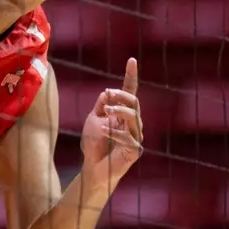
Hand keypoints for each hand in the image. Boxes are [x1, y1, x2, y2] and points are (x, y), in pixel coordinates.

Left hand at [80, 58, 142, 183]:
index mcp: (123, 113)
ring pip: (134, 117)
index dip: (131, 76)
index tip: (131, 60)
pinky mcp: (135, 150)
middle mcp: (133, 123)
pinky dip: (114, 132)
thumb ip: (101, 106)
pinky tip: (104, 133)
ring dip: (118, 112)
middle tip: (107, 96)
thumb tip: (107, 92)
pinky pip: (129, 137)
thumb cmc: (94, 144)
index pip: (130, 92)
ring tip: (105, 114)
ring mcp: (136, 136)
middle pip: (134, 101)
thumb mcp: (93, 119)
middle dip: (121, 96)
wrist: (93, 168)